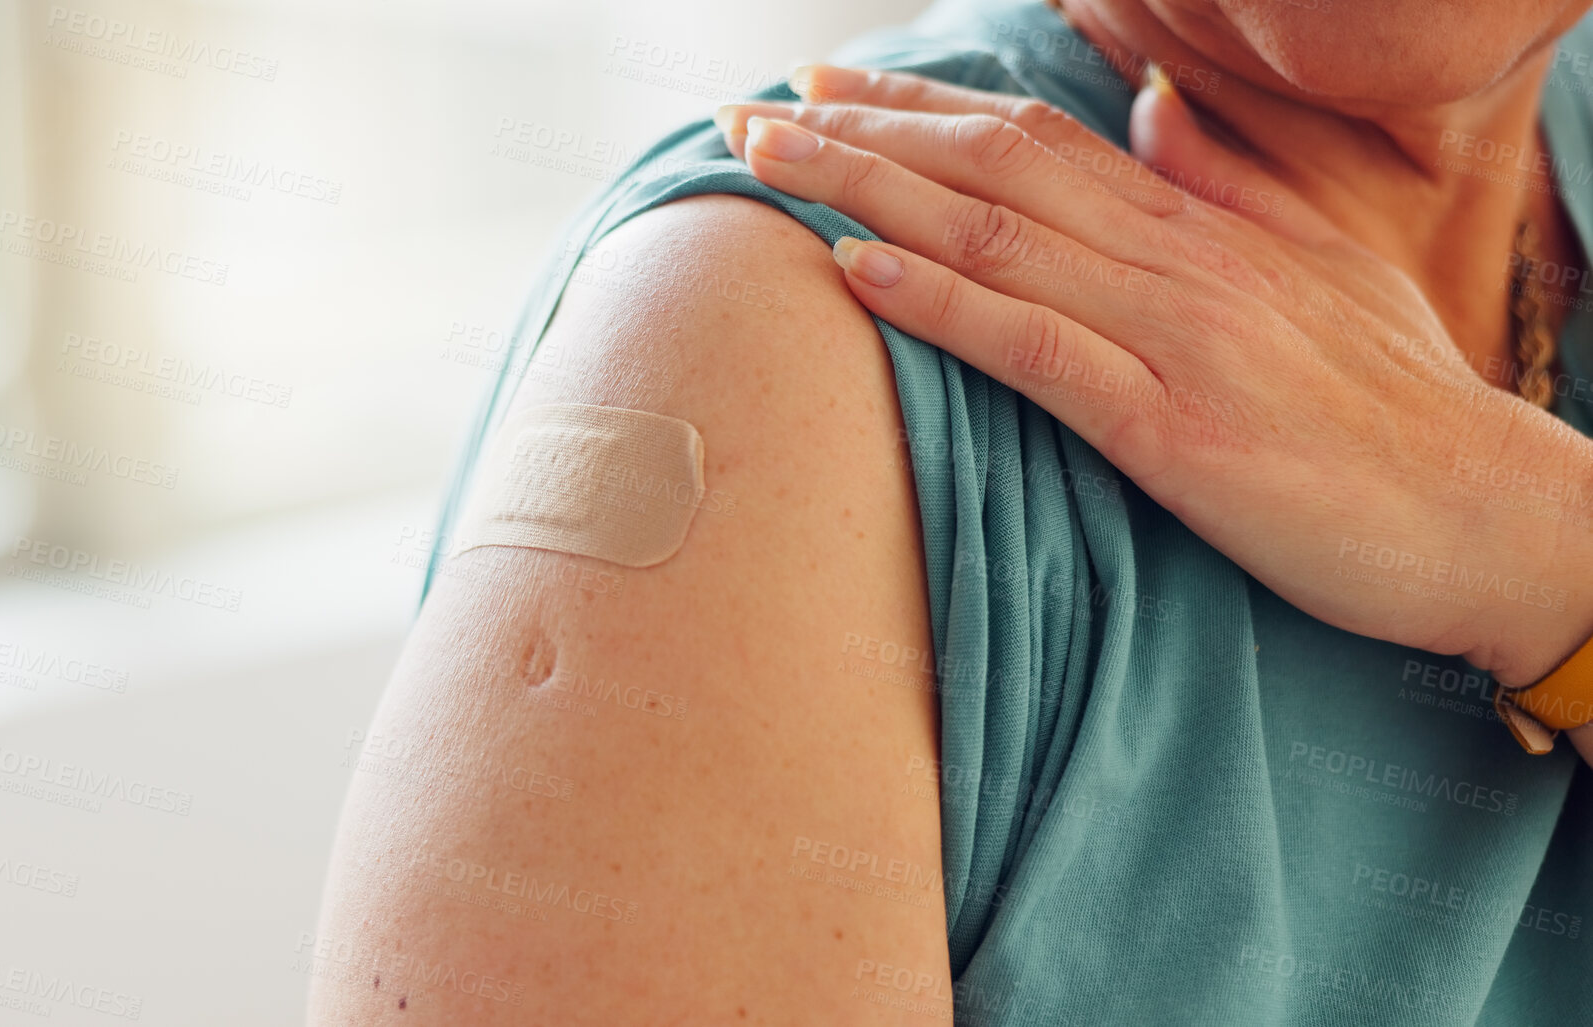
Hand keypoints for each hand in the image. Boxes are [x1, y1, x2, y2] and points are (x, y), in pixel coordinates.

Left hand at [714, 67, 1592, 740]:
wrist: (1483, 513)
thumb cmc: (1396, 403)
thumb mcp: (1322, 265)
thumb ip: (1230, 181)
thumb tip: (1153, 107)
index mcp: (1198, 225)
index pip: (1035, 141)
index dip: (923, 110)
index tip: (831, 90)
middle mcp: (1174, 260)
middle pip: (991, 170)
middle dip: (862, 136)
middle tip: (754, 116)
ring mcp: (1172, 337)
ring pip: (993, 239)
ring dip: (868, 194)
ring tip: (768, 167)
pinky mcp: (1173, 428)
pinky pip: (1035, 351)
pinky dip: (940, 304)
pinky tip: (857, 273)